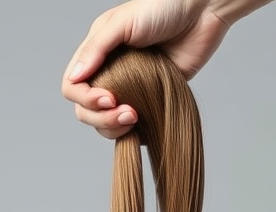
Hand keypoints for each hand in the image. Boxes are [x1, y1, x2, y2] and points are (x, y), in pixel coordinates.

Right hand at [62, 0, 231, 139]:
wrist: (202, 12)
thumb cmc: (163, 7)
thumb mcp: (123, 22)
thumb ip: (96, 49)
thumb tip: (75, 78)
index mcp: (97, 53)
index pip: (73, 87)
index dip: (85, 99)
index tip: (109, 98)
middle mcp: (108, 73)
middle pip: (86, 111)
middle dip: (102, 118)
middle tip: (130, 113)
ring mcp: (128, 90)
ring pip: (105, 124)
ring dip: (116, 128)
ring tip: (137, 117)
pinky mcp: (148, 102)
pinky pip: (132, 129)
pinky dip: (133, 134)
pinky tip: (145, 124)